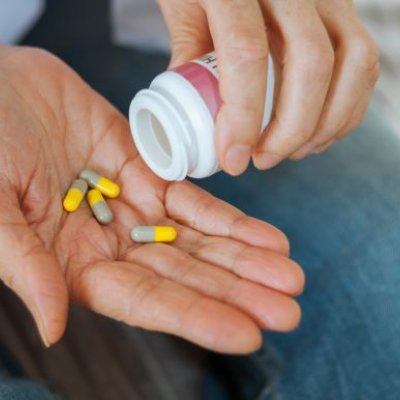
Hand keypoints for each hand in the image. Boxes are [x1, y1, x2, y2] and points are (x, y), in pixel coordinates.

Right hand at [0, 46, 303, 353]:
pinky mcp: (150, 173)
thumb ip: (25, 265)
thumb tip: (53, 327)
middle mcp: (113, 244)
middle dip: (237, 293)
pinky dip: (230, 219)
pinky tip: (267, 238)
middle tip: (288, 310)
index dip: (195, 317)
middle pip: (185, 277)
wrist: (2, 88)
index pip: (145, 301)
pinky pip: (195, 201)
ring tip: (289, 276)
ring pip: (200, 242)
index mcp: (75, 265)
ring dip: (244, 260)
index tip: (245, 333)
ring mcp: (135, 209)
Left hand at [158, 0, 378, 173]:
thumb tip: (201, 121)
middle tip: (262, 160)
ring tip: (291, 152)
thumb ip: (189, 60)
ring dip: (325, 124)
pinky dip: (347, 108)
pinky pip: (364, 63)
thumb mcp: (182, 10)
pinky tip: (317, 132)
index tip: (233, 160)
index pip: (247, 53)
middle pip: (311, 64)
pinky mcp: (346, 9)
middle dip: (290, 131)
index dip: (242, 118)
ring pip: (352, 64)